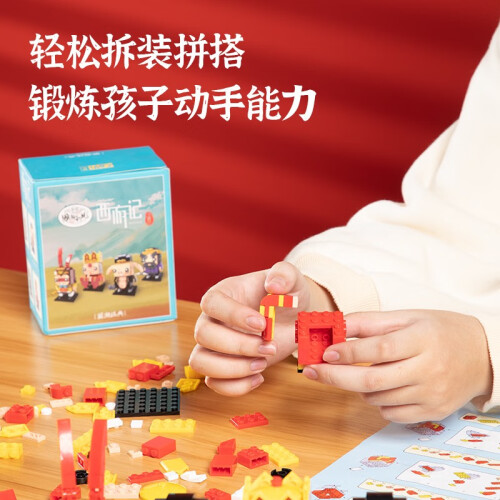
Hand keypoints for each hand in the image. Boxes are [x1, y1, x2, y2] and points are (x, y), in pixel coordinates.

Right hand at [189, 261, 333, 395]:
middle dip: (238, 345)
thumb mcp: (291, 280)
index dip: (233, 315)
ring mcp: (213, 346)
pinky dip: (236, 386)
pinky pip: (214, 383)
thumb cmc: (286, 297)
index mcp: (223, 294)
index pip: (212, 303)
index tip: (262, 324)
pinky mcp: (222, 366)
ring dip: (232, 369)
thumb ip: (284, 275)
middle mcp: (212, 320)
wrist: (291, 319)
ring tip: (262, 364)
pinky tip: (259, 377)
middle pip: (203, 335)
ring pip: (200, 362)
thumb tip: (274, 285)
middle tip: (269, 347)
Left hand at [302, 310, 492, 422]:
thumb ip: (370, 322)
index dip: (349, 352)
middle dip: (336, 377)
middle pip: (373, 380)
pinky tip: (379, 387)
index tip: (324, 352)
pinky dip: (376, 401)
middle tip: (311, 372)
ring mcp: (431, 395)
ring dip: (356, 387)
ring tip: (356, 372)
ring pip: (379, 399)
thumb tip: (335, 326)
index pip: (380, 348)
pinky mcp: (433, 412)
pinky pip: (392, 414)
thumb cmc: (438, 330)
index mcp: (422, 340)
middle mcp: (428, 370)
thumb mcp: (407, 317)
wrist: (482, 355)